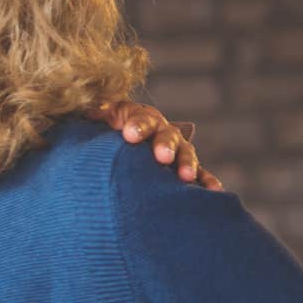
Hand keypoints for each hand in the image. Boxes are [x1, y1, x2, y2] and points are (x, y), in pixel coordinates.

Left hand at [89, 101, 223, 190]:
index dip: (137, 126)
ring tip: (185, 177)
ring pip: (186, 154)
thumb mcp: (100, 118)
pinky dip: (207, 181)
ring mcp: (177, 150)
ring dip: (187, 164)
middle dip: (165, 146)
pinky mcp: (186, 168)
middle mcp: (163, 132)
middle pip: (167, 137)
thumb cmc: (107, 131)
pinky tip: (214, 192)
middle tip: (161, 157)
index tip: (130, 135)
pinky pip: (201, 174)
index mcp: (142, 117)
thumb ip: (96, 114)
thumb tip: (89, 110)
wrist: (122, 142)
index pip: (141, 119)